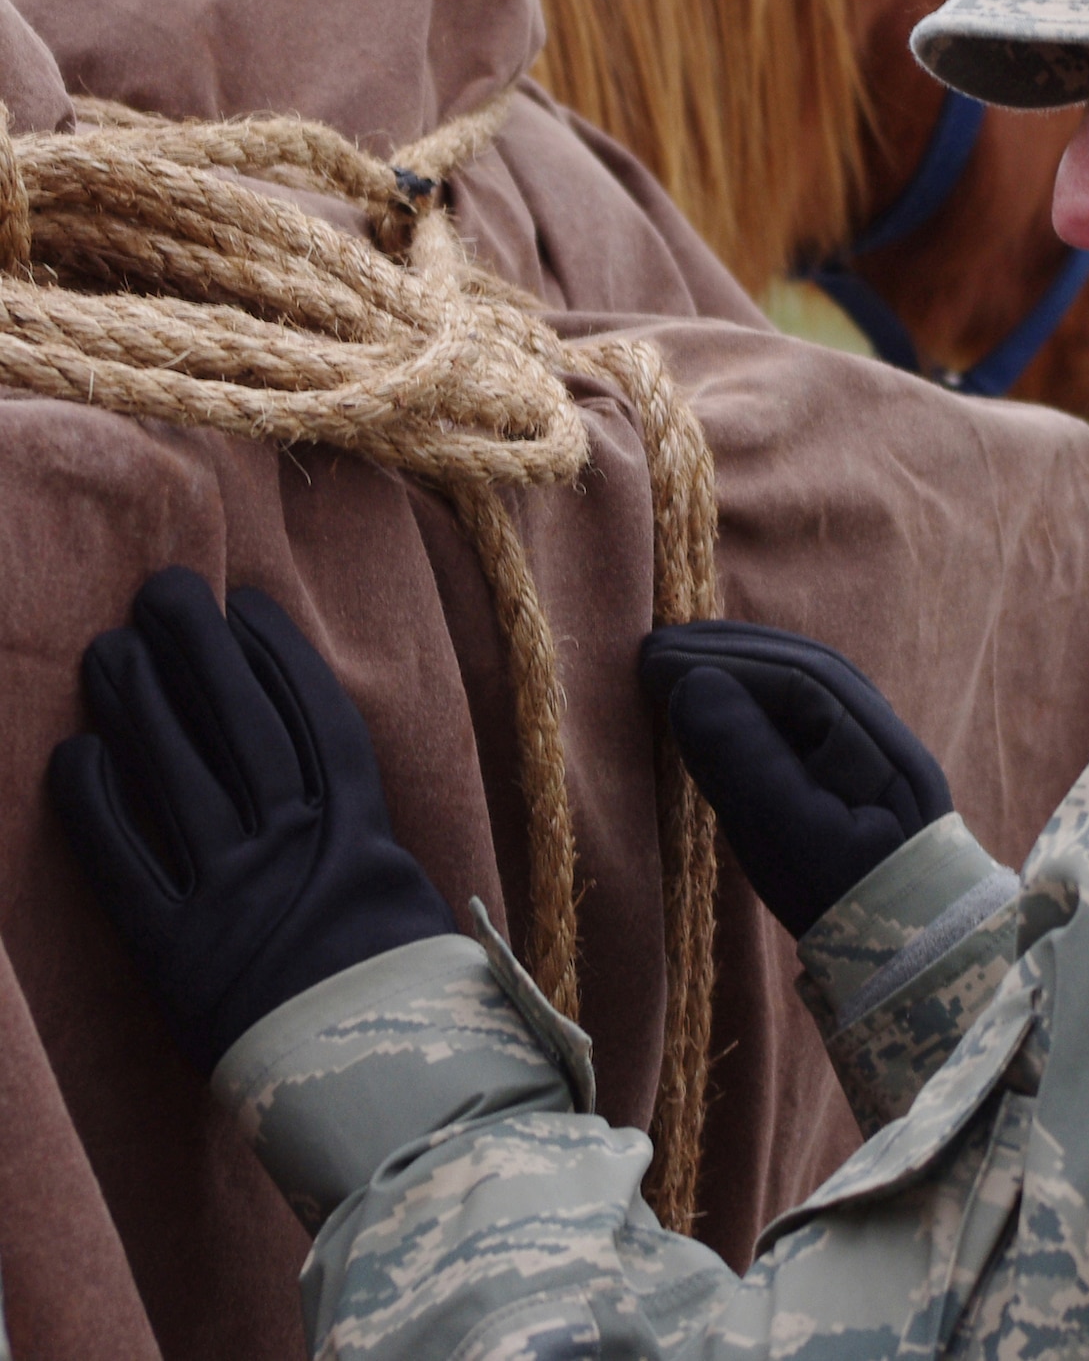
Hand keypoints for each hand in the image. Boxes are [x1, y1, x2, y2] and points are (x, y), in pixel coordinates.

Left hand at [48, 567, 455, 1074]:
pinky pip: (124, 865)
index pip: (309, 717)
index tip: (244, 604)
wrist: (384, 1099)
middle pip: (237, 727)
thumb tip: (343, 793)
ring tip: (111, 649)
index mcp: (361, 835)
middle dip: (198, 652)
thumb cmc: (410, 1004)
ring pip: (177, 777)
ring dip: (141, 706)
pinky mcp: (175, 956)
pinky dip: (96, 806)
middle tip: (162, 591)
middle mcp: (293, 853)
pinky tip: (74, 753)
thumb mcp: (412, 905)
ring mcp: (232, 900)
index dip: (275, 655)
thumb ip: (369, 845)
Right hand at [640, 621, 950, 936]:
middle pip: (803, 671)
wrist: (911, 960)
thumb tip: (692, 685)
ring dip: (741, 667)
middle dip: (727, 654)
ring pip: (804, 689)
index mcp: (880, 748)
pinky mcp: (856, 777)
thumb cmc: (846, 906)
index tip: (654, 663)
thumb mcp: (786, 839)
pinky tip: (721, 698)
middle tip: (651, 650)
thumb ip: (744, 760)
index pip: (797, 680)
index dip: (723, 664)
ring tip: (677, 660)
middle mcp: (886, 736)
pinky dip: (758, 696)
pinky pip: (806, 716)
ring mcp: (876, 754)